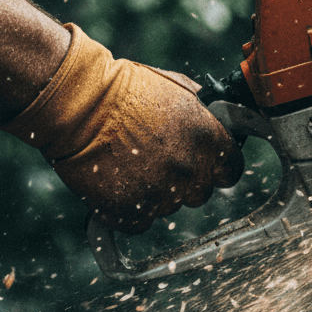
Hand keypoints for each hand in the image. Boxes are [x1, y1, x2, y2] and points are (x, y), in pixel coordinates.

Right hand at [0, 25, 244, 233]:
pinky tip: (117, 184)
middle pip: (201, 193)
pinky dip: (129, 209)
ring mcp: (161, 193)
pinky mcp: (129, 211)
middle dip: (186, 181)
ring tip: (131, 165)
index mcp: (209, 140)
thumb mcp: (180, 90)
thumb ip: (205, 114)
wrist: (79, 105)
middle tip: (160, 161)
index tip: (207, 164)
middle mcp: (190, 170)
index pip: (232, 170)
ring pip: (170, 207)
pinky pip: (140, 222)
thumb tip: (219, 121)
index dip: (219, 168)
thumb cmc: (128, 89)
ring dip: (156, 193)